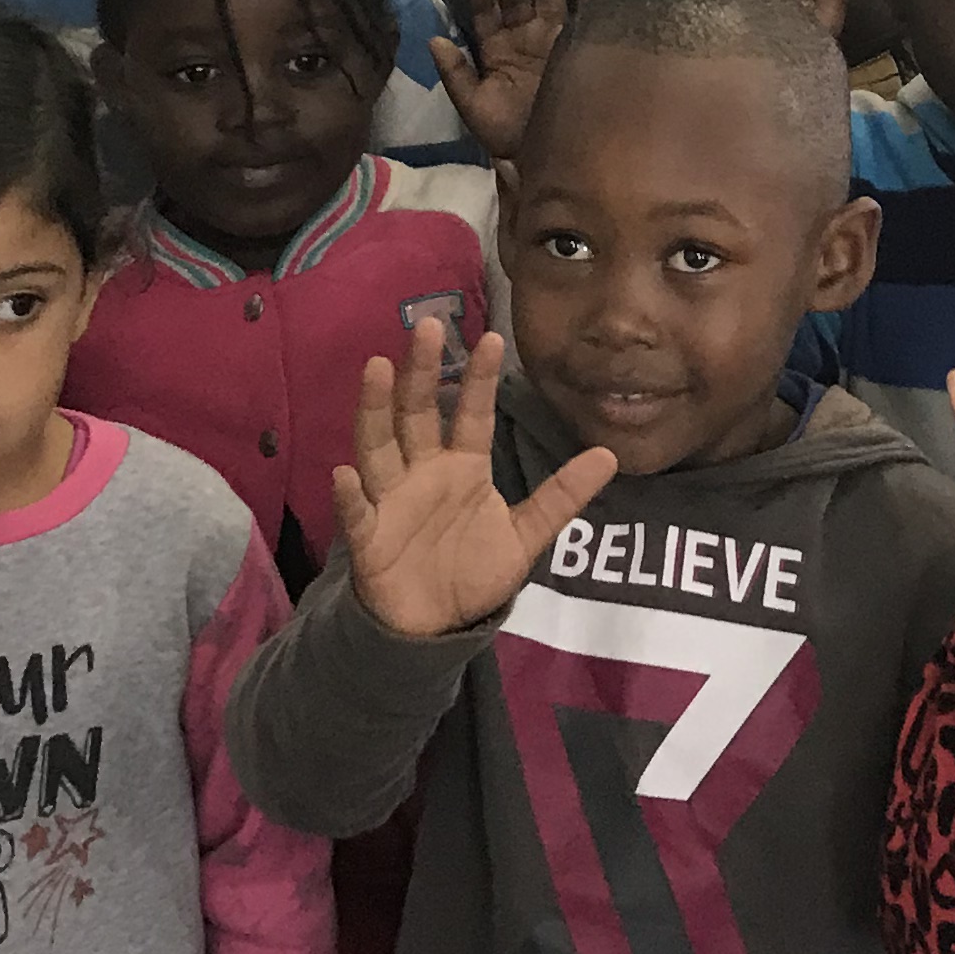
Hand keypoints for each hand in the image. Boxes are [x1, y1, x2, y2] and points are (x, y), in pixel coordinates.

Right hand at [332, 323, 617, 637]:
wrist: (436, 627)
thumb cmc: (473, 571)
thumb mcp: (525, 536)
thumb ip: (562, 496)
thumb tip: (610, 454)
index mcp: (463, 466)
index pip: (472, 415)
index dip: (479, 379)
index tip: (492, 339)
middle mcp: (423, 471)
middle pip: (418, 414)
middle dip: (421, 372)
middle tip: (427, 326)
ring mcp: (392, 499)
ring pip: (380, 446)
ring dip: (376, 409)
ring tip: (377, 367)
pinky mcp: (369, 537)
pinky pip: (357, 513)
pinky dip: (349, 495)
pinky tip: (344, 473)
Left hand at [432, 0, 595, 157]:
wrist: (546, 157)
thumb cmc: (507, 134)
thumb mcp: (474, 106)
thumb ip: (456, 74)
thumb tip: (434, 39)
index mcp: (498, 49)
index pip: (486, 10)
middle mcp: (526, 36)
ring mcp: (555, 37)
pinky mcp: (581, 44)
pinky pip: (586, 10)